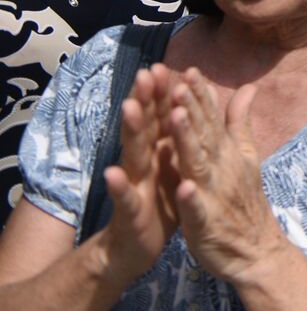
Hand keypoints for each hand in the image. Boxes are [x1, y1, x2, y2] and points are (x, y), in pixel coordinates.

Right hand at [97, 66, 178, 277]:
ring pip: (132, 153)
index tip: (164, 65)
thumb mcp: (176, 164)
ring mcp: (134, 184)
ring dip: (131, 130)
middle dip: (144, 100)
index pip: (161, 116)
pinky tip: (112, 173)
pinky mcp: (130, 211)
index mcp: (159, 150)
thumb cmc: (161, 198)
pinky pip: (124, 197)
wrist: (138, 245)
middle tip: (145, 72)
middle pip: (144, 126)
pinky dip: (118, 186)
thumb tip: (190, 102)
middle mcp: (143, 161)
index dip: (162, 92)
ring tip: (129, 106)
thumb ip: (181, 134)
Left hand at [165, 69, 286, 285]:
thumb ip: (239, 122)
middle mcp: (221, 167)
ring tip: (177, 118)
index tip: (189, 69)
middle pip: (203, 134)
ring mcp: (214, 194)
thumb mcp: (245, 156)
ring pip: (198, 163)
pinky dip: (192, 199)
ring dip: (188, 141)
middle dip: (191, 108)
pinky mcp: (206, 222)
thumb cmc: (243, 201)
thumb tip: (247, 87)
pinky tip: (184, 187)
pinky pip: (197, 209)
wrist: (257, 249)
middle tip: (178, 83)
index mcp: (226, 152)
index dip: (201, 95)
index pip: (212, 118)